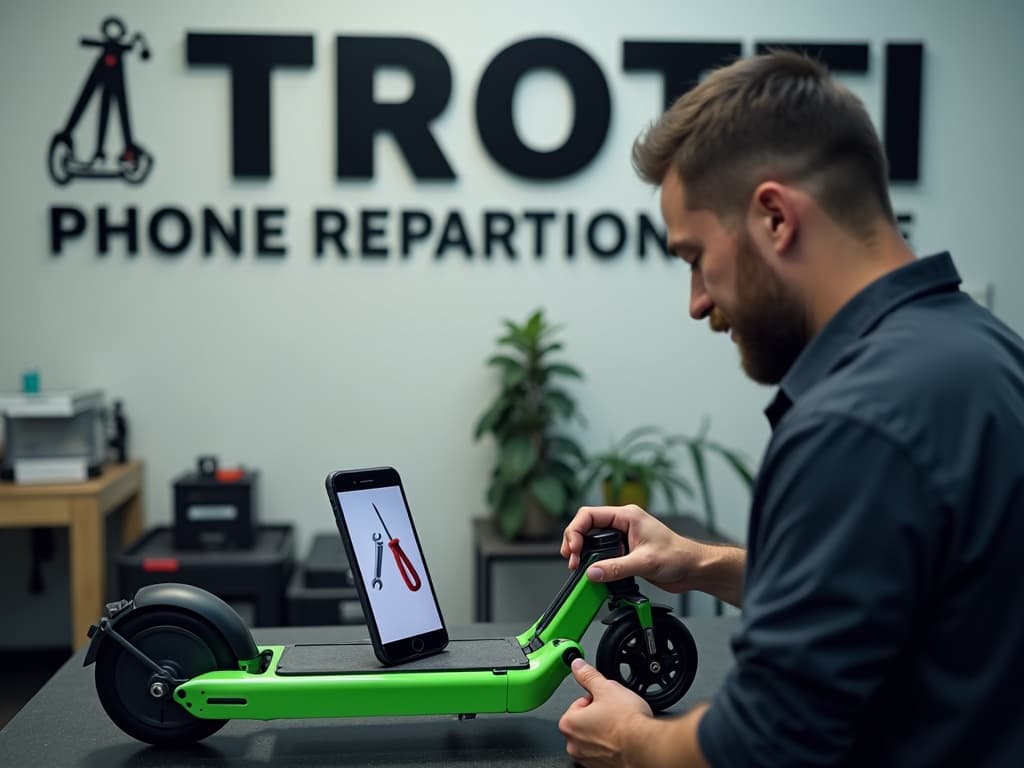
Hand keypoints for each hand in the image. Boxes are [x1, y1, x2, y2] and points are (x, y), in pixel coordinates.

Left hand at [558, 657, 651, 766]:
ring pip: (595, 738)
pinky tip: (624, 741)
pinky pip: (604, 753)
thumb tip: (578, 666)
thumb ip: (588, 676)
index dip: (596, 699)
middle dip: (599, 716)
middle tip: (615, 713)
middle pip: (586, 721)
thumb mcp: (606, 688)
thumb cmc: (627, 723)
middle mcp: (574, 745)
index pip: (580, 703)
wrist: (646, 747)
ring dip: (605, 732)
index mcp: (569, 723)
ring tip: (621, 727)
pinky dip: (612, 747)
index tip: (607, 701)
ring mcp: (587, 759)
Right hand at [560, 504, 703, 592]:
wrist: (693, 568)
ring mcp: (623, 538)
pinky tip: (593, 573)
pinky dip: (594, 562)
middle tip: (572, 560)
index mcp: (627, 516)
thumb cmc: (678, 556)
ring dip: (583, 554)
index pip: (589, 515)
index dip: (576, 531)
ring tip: (578, 567)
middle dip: (575, 542)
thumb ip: (616, 568)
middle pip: (587, 526)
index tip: (574, 549)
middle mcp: (623, 524)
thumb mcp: (645, 562)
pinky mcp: (625, 552)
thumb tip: (593, 572)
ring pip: (593, 540)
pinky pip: (602, 554)